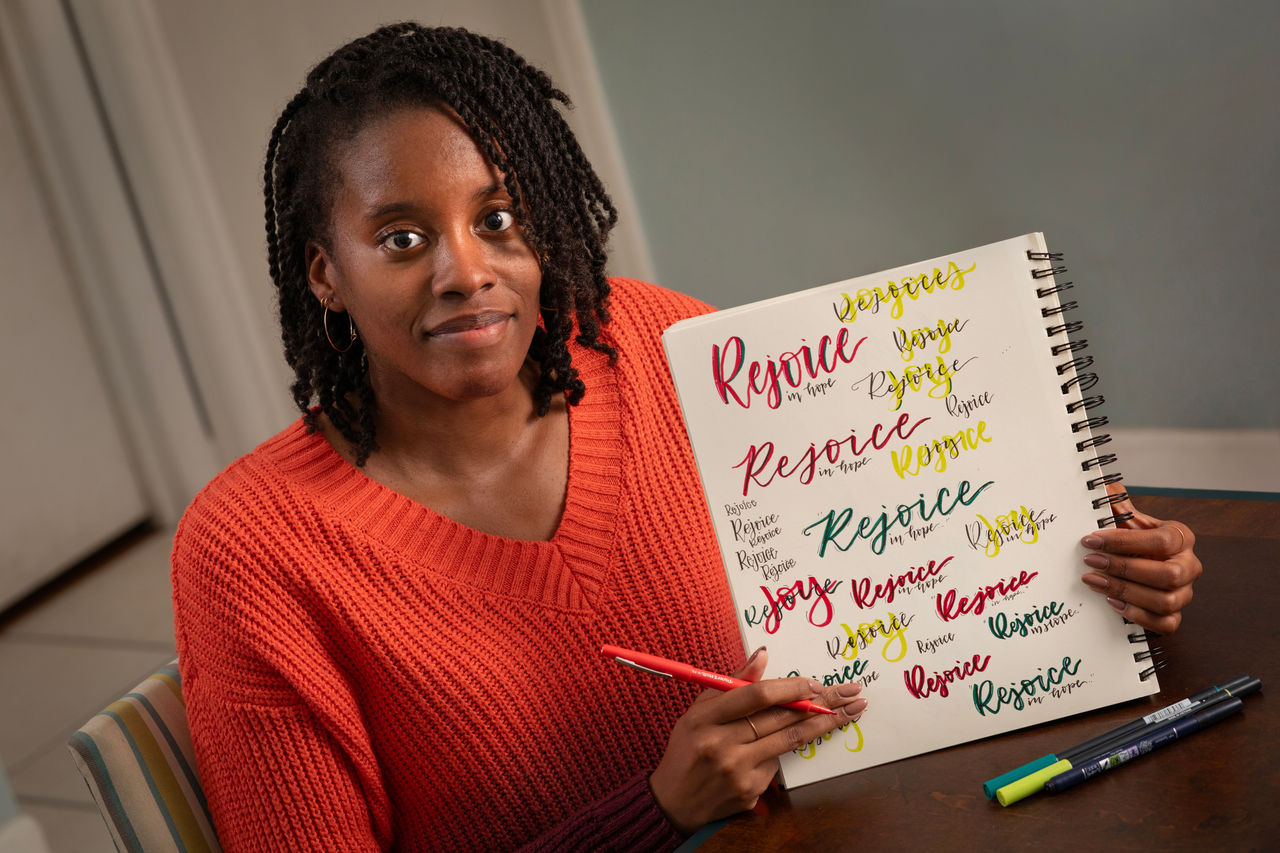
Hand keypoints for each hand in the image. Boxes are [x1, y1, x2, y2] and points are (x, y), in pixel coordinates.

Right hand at [648, 648, 866, 834]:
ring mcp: (737, 770)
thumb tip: (763, 654)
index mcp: (706, 718)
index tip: (816, 682)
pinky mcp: (749, 791)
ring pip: (789, 741)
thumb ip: (733, 682)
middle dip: (820, 703)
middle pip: (781, 718)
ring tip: (848, 712)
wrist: (675, 801)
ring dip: (823, 725)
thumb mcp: (698, 710)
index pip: (756, 696)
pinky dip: (787, 749)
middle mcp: (722, 744)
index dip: (790, 687)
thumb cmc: (688, 748)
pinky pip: (778, 764)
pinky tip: (795, 741)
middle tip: (848, 693)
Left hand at [1079, 482, 1201, 633]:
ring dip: (1124, 591)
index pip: (1160, 541)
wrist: (1138, 565)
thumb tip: (1100, 482)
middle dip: (1124, 569)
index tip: (1090, 539)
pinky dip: (1138, 615)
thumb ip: (1116, 503)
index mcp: (1180, 537)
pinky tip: (1112, 603)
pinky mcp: (1174, 616)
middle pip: (1167, 575)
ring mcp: (1184, 593)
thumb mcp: (1125, 520)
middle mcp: (1189, 566)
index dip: (1123, 541)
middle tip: (1090, 561)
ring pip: (1165, 601)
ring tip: (1093, 581)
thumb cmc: (1132, 541)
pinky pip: (1165, 624)